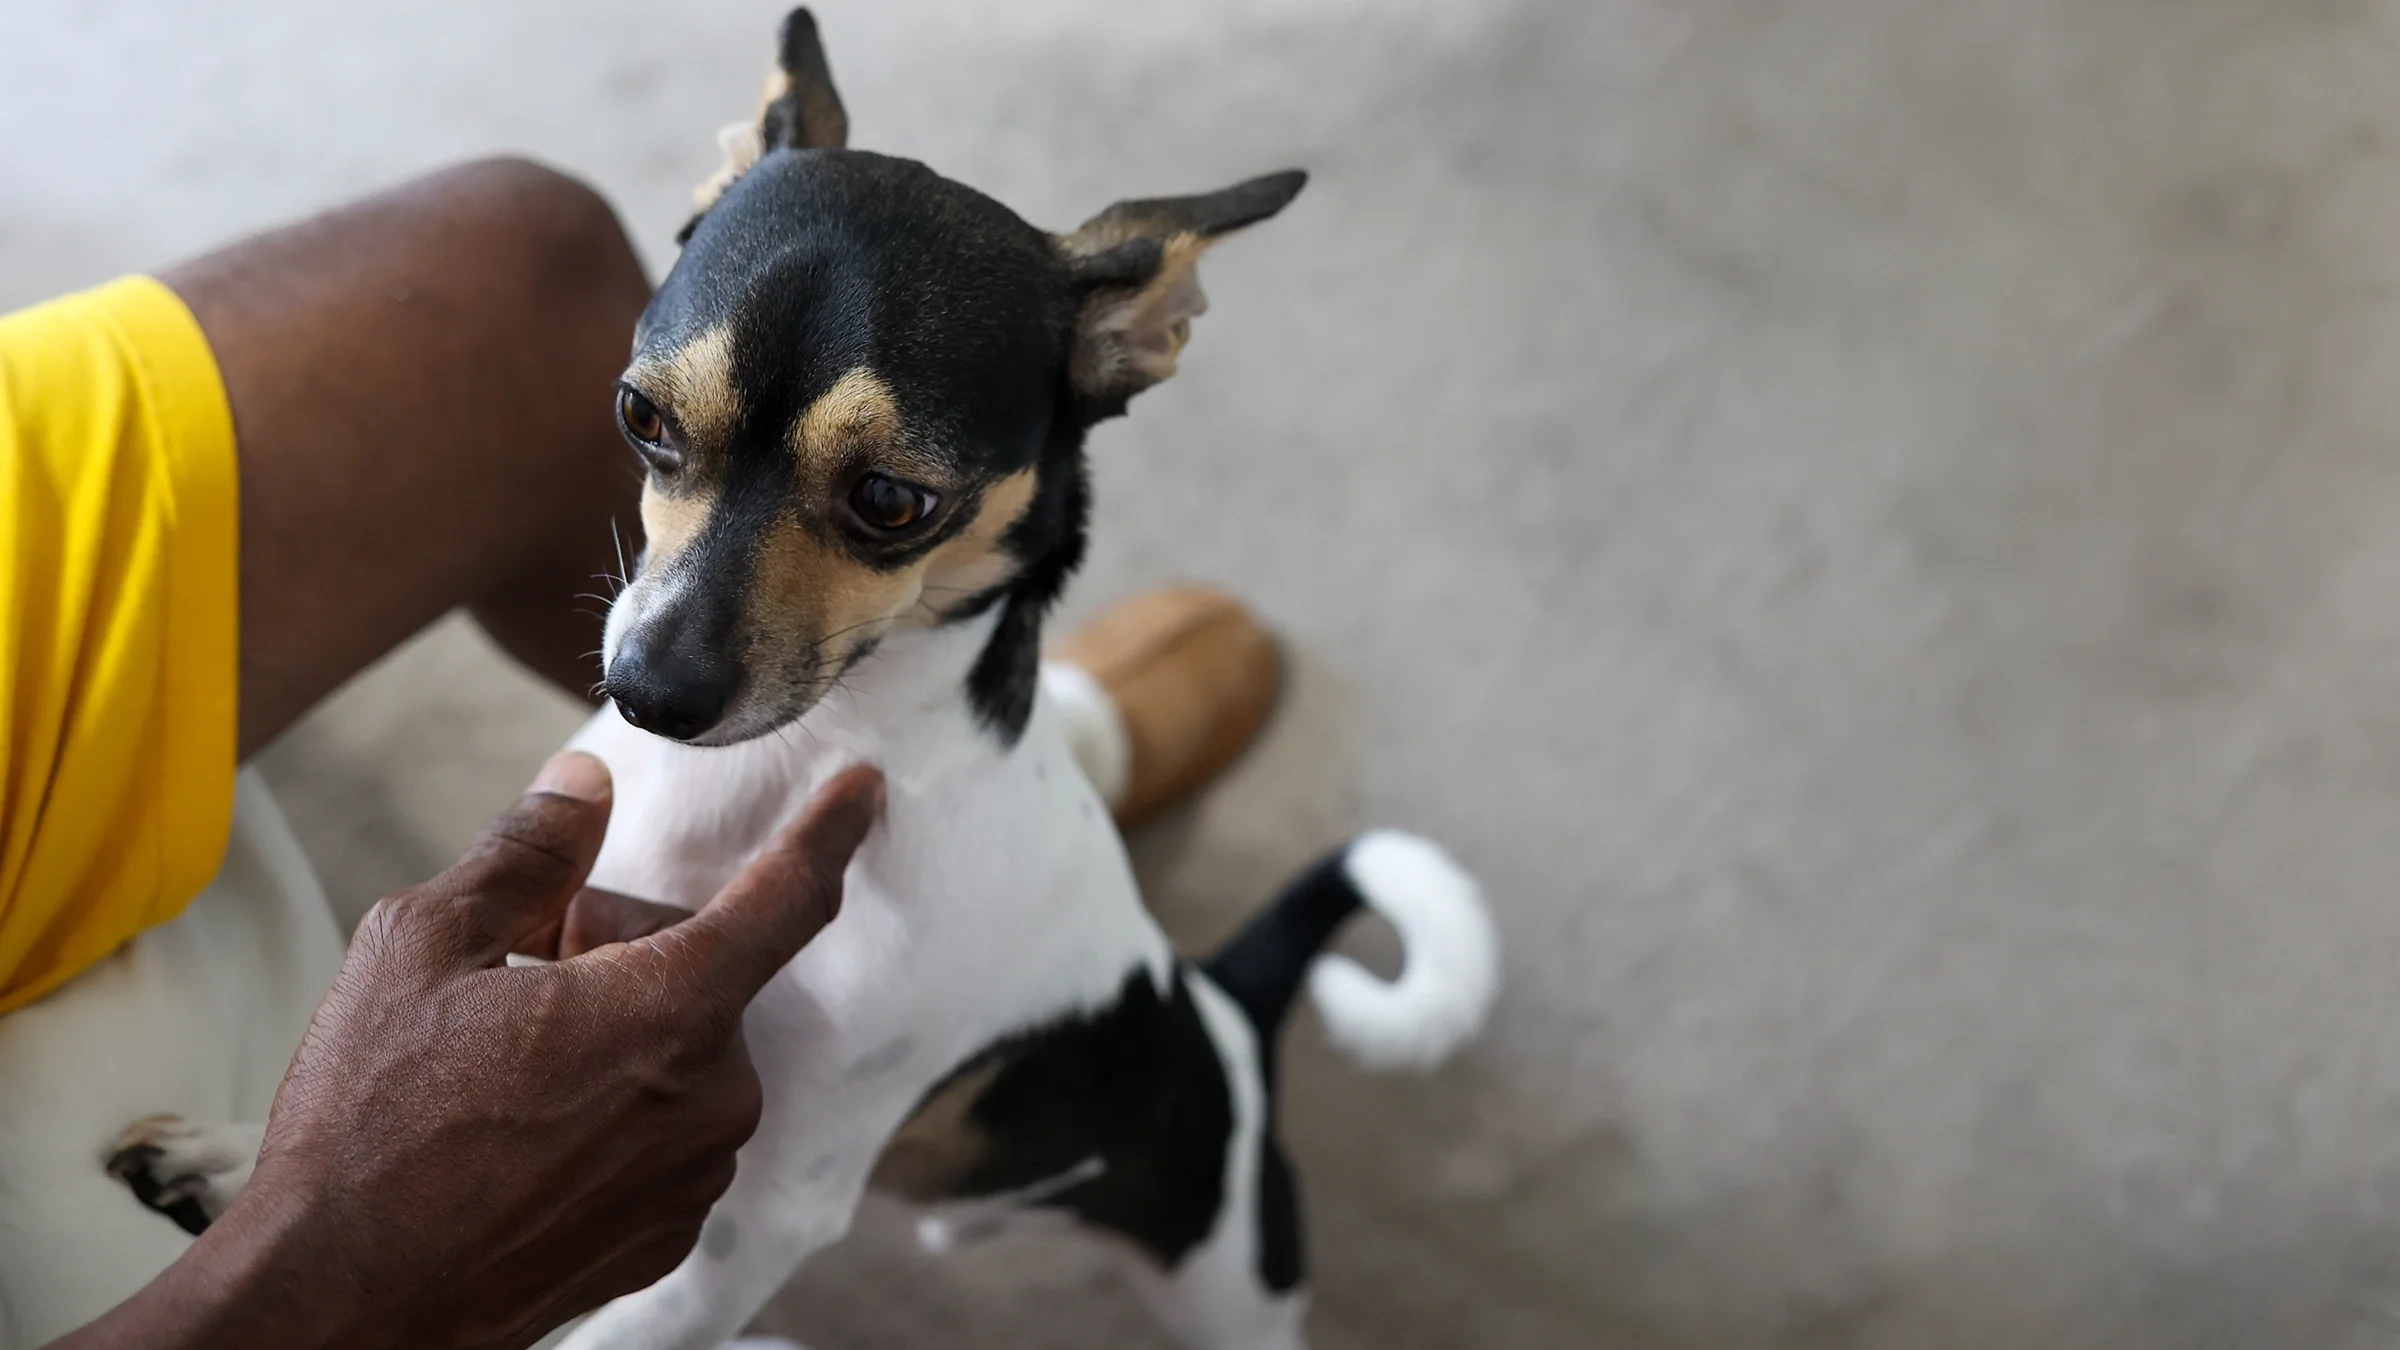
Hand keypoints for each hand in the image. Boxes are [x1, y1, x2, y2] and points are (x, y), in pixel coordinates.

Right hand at [52, 752, 883, 1349]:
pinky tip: (516, 1135)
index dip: (828, 832)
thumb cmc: (368, 1128)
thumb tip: (585, 786)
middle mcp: (713, 1100)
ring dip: (611, 1033)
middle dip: (613, 951)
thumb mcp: (423, 946)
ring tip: (497, 1070)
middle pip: (695, 969)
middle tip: (508, 976)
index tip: (861, 791)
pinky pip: (662, 1130)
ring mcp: (696, 1176)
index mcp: (670, 1013)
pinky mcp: (667, 1233)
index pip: (786, 897)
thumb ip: (527, 854)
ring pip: (677, 1051)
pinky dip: (608, 1111)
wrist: (340, 1304)